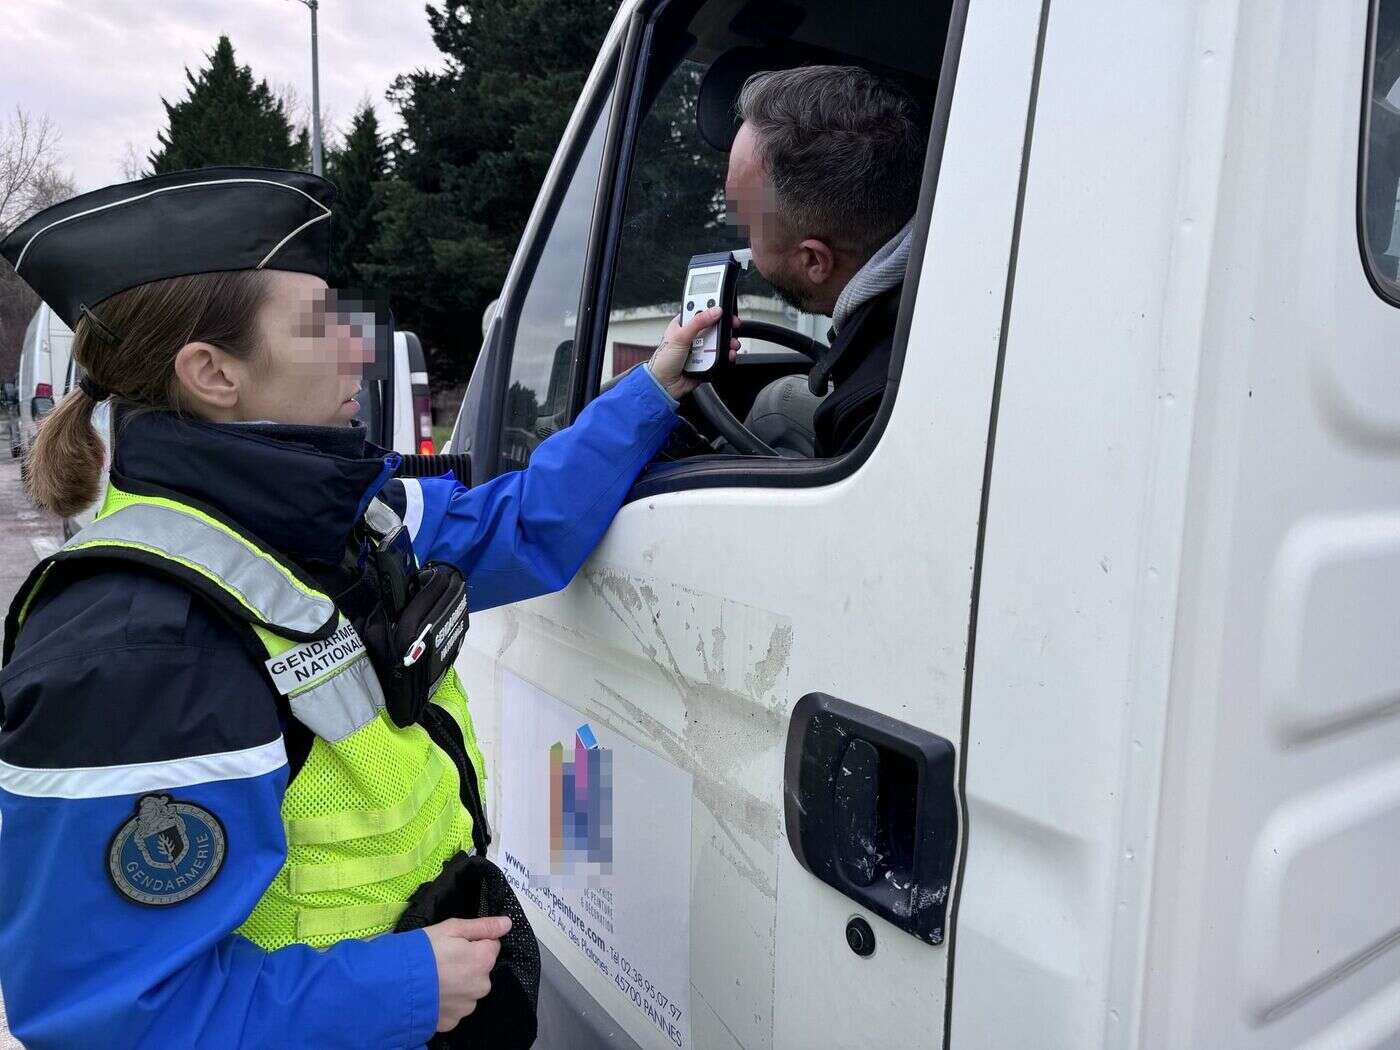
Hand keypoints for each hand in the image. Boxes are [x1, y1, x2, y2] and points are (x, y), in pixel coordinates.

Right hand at [424, 915, 511, 1032]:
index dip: (473, 942)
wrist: (394, 986)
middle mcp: (482, 985)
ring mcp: (467, 1006)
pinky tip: (432, 993)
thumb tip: (507, 923)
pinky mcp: (452, 1021)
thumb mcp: (451, 928)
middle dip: (467, 964)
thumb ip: (483, 926)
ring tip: (434, 978)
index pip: (491, 946)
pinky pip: (455, 1007)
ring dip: (458, 984)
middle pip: (481, 969)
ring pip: (468, 989)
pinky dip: (447, 1001)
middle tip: (442, 960)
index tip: (455, 944)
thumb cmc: (422, 951)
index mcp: (484, 960)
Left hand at [647, 308, 740, 398]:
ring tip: (732, 343)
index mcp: (683, 325)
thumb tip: (715, 311)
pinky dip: (725, 356)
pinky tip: (728, 355)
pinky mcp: (705, 362)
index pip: (700, 310)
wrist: (663, 385)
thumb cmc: (663, 361)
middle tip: (733, 325)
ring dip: (727, 342)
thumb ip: (698, 322)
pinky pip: (719, 357)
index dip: (712, 307)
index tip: (723, 307)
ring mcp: (699, 349)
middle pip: (713, 326)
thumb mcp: (680, 336)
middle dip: (724, 326)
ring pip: (718, 342)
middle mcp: (692, 336)